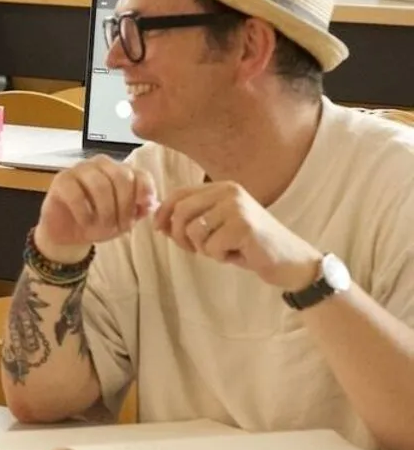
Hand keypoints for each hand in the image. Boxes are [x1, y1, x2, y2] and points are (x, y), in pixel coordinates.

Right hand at [35, 154, 157, 262]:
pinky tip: (85, 223)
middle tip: (120, 227)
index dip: (145, 191)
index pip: (139, 173)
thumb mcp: (125, 219)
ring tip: (103, 227)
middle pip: (121, 177)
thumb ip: (140, 209)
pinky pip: (77, 194)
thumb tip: (152, 203)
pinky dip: (84, 213)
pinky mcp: (61, 180)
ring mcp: (79, 169)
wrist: (69, 233)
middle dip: (124, 206)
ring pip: (100, 185)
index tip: (143, 208)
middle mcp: (101, 164)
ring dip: (105, 211)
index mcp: (120, 170)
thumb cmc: (98, 222)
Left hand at [153, 181, 321, 290]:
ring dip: (204, 249)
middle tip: (195, 250)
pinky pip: (212, 247)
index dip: (163, 213)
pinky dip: (220, 257)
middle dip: (181, 236)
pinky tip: (239, 254)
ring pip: (194, 231)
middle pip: (181, 211)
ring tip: (225, 250)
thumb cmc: (250, 245)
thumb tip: (160, 221)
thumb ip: (193, 220)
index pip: (179, 194)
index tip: (160, 229)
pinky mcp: (244, 226)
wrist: (290, 261)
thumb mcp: (217, 227)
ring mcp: (237, 207)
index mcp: (221, 188)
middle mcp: (229, 192)